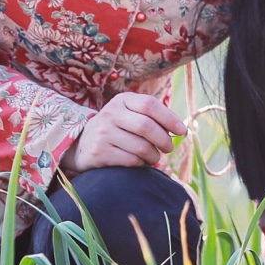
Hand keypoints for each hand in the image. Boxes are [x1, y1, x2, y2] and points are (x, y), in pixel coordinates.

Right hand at [60, 93, 186, 172]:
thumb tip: (180, 130)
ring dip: (154, 156)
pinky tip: (140, 162)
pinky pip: (131, 160)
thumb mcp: (129, 115)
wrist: (82, 145)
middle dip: (164, 140)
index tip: (182, 132)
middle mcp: (110, 113)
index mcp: (122, 100)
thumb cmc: (116, 129)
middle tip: (168, 148)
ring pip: (141, 147)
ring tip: (154, 157)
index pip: (150, 104)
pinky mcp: (99, 152)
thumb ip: (151, 117)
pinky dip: (141, 164)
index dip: (170, 118)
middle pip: (147, 127)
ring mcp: (103, 133)